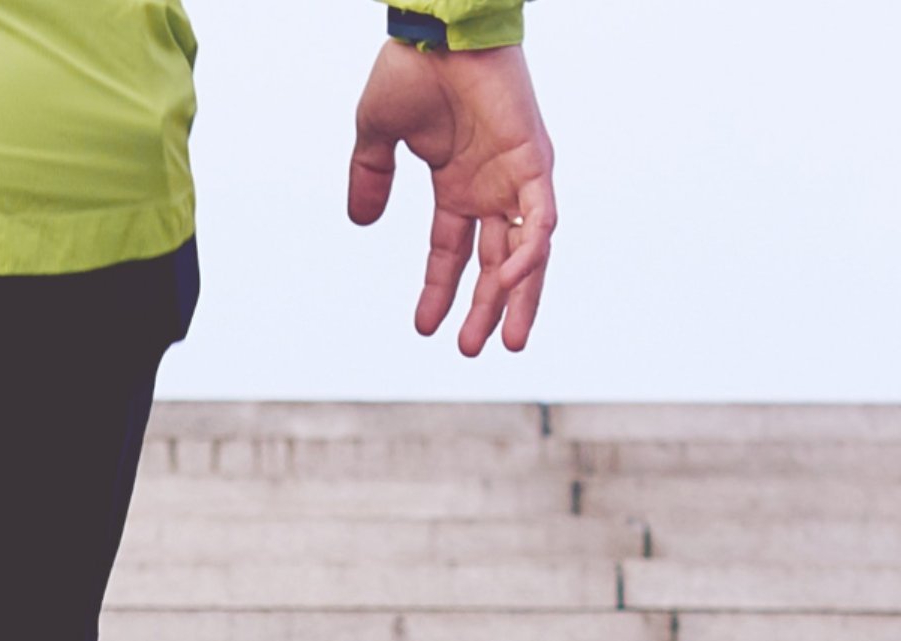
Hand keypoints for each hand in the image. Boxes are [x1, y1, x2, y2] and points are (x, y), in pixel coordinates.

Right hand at [348, 40, 555, 356]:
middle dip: (485, 308)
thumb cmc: (412, 67)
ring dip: (517, 297)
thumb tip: (360, 221)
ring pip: (526, 252)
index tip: (423, 327)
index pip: (452, 250)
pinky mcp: (534, 160)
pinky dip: (530, 253)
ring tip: (508, 342)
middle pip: (495, 262)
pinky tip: (511, 284)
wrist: (438, 29)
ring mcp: (515, 175)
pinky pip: (540, 219)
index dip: (439, 289)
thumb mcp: (377, 135)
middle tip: (470, 348)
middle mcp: (490, 185)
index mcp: (458, 183)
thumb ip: (371, 178)